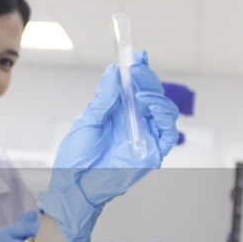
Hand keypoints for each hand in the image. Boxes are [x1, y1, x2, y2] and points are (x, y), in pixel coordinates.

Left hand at [37, 52, 179, 241]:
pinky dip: (163, 116)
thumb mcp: (88, 120)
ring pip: (163, 110)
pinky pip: (168, 132)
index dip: (137, 72)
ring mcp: (145, 136)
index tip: (135, 56)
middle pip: (150, 95)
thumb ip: (104, 97)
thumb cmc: (77, 157)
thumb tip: (114, 72)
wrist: (75, 185)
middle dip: (146, 78)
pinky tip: (149, 105)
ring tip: (141, 90)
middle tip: (137, 67)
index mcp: (117, 112)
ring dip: (155, 94)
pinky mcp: (153, 152)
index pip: (133, 88)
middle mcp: (134, 122)